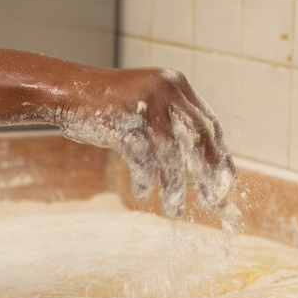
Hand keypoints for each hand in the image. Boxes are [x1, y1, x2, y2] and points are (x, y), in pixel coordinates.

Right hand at [57, 68, 234, 217]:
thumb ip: (175, 120)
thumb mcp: (150, 102)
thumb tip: (208, 161)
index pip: (209, 124)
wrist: (69, 91)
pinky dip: (143, 180)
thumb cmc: (111, 103)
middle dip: (210, 174)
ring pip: (169, 154)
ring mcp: (143, 106)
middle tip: (218, 203)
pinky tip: (142, 194)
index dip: (220, 156)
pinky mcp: (121, 123)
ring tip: (176, 212)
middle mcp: (165, 90)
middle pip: (197, 138)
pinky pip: (140, 159)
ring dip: (173, 187)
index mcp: (177, 84)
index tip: (228, 184)